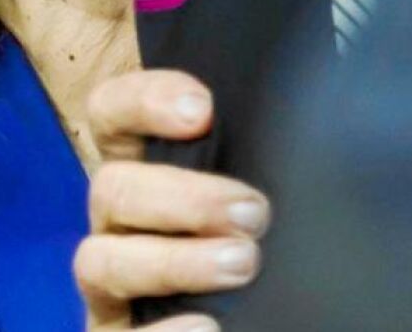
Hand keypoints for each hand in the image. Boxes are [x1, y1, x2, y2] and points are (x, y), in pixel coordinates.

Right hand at [76, 70, 270, 330]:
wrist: (263, 321)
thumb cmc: (275, 244)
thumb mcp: (267, 193)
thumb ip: (264, 157)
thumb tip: (312, 115)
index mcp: (148, 172)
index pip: (113, 113)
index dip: (143, 102)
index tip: (201, 110)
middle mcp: (119, 225)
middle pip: (112, 188)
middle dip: (185, 197)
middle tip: (253, 212)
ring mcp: (111, 288)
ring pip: (100, 260)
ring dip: (173, 261)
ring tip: (242, 264)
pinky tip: (206, 326)